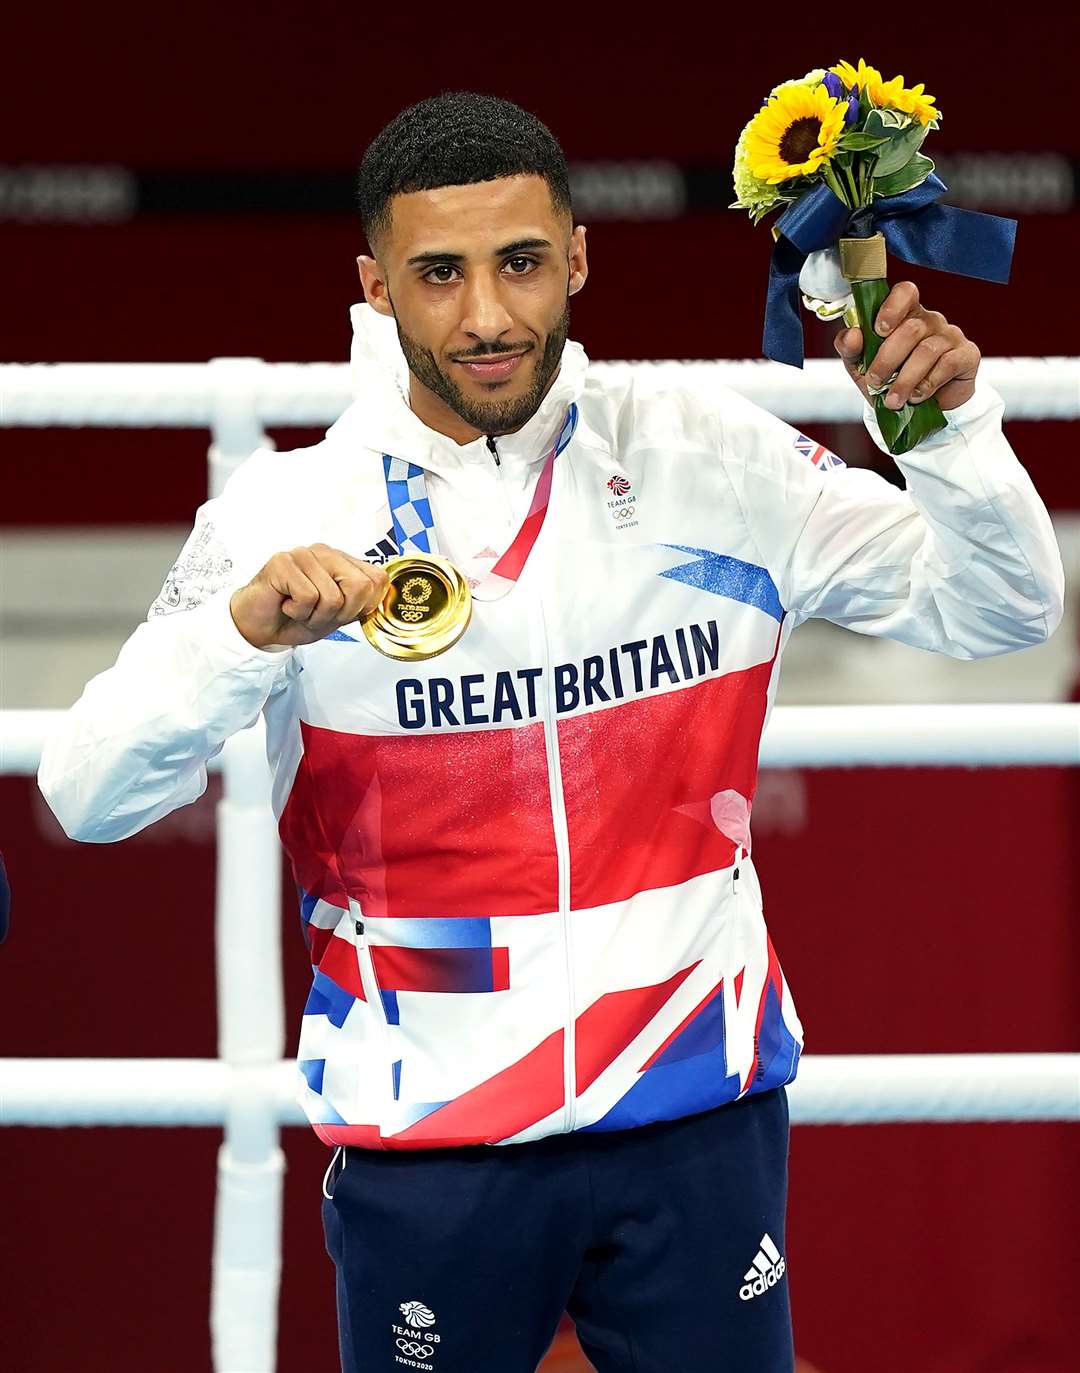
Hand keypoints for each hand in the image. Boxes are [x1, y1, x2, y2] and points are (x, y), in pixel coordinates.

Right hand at [230, 544, 388, 648]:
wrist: (261, 628)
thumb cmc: (296, 618)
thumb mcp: (339, 615)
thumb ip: (361, 602)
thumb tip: (383, 592)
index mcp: (343, 561)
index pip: (377, 579)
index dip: (361, 606)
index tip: (340, 613)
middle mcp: (325, 553)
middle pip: (360, 586)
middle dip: (340, 613)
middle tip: (317, 613)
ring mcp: (304, 554)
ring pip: (332, 596)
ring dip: (315, 616)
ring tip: (298, 610)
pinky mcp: (283, 562)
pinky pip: (307, 597)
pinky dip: (298, 612)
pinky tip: (286, 605)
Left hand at [833, 281, 980, 411]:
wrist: (920, 411)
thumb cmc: (891, 381)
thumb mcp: (863, 367)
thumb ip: (851, 349)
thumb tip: (851, 335)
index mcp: (905, 315)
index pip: (905, 292)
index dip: (892, 307)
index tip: (879, 330)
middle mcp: (930, 321)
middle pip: (911, 329)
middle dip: (887, 360)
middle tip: (875, 382)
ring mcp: (950, 336)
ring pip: (927, 351)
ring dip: (905, 379)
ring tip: (894, 400)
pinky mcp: (967, 354)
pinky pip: (947, 364)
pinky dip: (928, 384)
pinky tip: (918, 396)